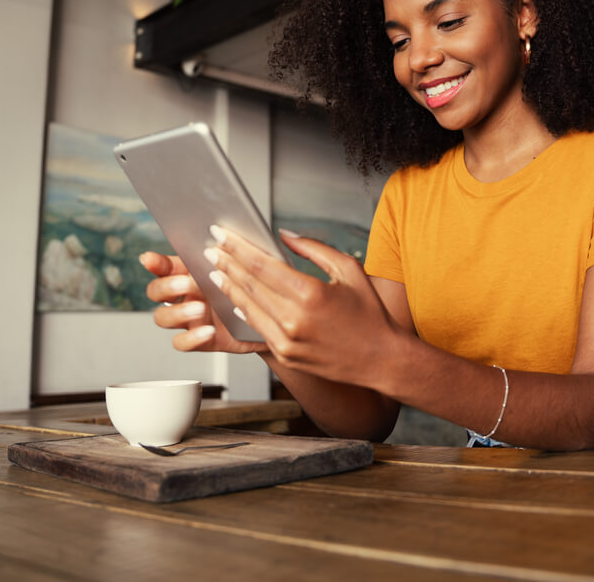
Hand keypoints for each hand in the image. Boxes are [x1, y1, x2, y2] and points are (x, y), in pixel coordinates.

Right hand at [139, 252, 265, 353]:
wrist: (272, 319)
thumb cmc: (255, 288)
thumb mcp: (244, 267)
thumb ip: (230, 253)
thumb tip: (226, 235)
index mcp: (191, 274)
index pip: (165, 266)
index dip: (155, 263)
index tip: (149, 259)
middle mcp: (185, 296)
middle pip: (156, 292)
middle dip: (166, 286)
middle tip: (187, 283)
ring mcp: (190, 319)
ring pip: (162, 317)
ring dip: (177, 312)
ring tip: (200, 308)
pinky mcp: (200, 340)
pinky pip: (182, 342)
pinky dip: (191, 337)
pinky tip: (208, 330)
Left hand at [204, 228, 401, 387]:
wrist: (381, 359)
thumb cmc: (370, 314)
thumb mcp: (349, 270)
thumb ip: (314, 249)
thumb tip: (284, 235)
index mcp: (311, 293)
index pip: (262, 265)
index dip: (237, 248)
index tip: (221, 234)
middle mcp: (294, 319)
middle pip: (249, 284)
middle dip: (227, 263)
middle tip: (211, 248)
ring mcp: (287, 340)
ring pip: (247, 306)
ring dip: (228, 286)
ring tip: (215, 270)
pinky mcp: (286, 355)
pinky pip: (256, 327)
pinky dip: (243, 310)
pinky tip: (234, 297)